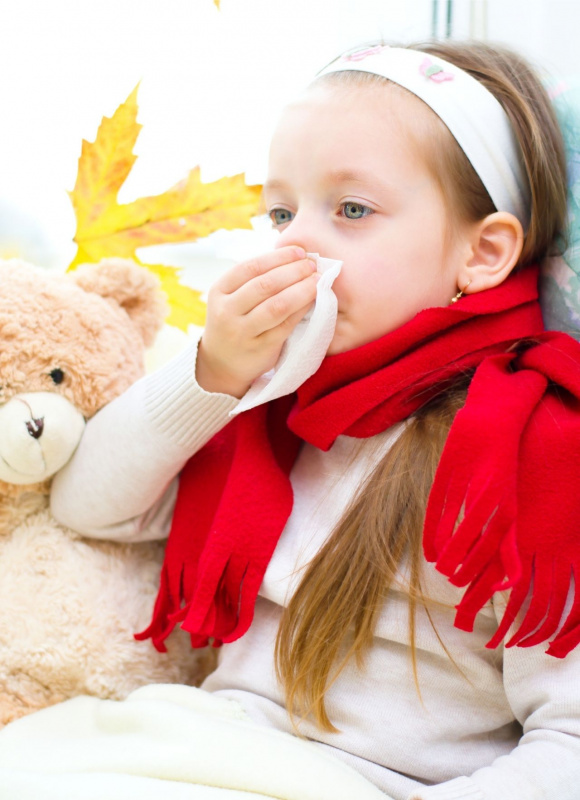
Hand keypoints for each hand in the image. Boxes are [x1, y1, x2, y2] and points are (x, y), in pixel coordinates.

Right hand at [196, 246, 318, 397]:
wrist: (221, 364)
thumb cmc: (234, 322)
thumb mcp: (231, 298)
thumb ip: (253, 280)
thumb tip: (292, 256)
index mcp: (219, 291)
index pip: (250, 267)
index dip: (278, 257)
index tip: (299, 251)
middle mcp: (227, 311)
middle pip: (265, 284)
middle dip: (293, 271)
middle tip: (312, 265)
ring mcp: (242, 332)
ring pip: (277, 306)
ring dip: (301, 290)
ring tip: (317, 281)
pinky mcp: (260, 348)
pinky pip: (286, 325)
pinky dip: (301, 310)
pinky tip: (313, 301)